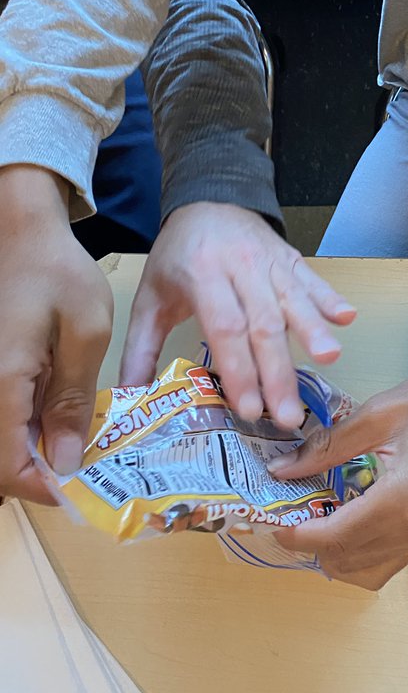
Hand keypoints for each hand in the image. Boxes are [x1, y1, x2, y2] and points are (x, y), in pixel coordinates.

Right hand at [0, 166, 112, 504]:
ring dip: (31, 448)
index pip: (9, 469)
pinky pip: (1, 411)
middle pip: (0, 460)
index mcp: (2, 384)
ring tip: (75, 440)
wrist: (19, 231)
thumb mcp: (87, 331)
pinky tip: (55, 413)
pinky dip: (22, 423)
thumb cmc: (57, 273)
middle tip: (85, 467)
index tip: (82, 489)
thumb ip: (74, 398)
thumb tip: (67, 461)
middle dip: (39, 472)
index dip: (44, 489)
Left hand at [120, 202, 355, 427]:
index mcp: (202, 275)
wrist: (207, 198)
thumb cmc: (178, 255)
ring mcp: (269, 260)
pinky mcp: (290, 257)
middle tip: (288, 415)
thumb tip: (128, 400)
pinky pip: (312, 279)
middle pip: (264, 323)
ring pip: (293, 300)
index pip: (226, 327)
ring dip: (313, 331)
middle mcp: (240, 266)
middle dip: (278, 372)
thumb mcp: (151, 297)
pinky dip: (329, 298)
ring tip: (329, 360)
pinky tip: (347, 318)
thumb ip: (141, 349)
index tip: (248, 409)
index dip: (239, 369)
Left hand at [268, 351, 407, 588]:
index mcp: (401, 500)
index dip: (294, 534)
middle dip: (309, 545)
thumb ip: (330, 445)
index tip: (269, 518)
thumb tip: (284, 467)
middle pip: (344, 564)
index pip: (331, 537)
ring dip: (335, 554)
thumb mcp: (383, 412)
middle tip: (289, 511)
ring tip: (318, 514)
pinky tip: (351, 513)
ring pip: (366, 573)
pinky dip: (360, 551)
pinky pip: (388, 560)